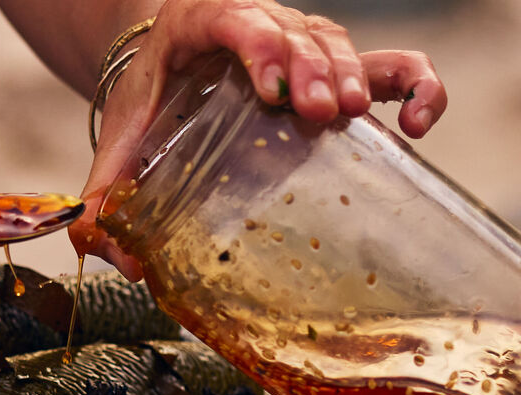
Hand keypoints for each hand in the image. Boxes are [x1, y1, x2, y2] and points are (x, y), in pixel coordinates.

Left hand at [71, 0, 447, 277]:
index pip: (236, 17)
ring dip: (352, 78)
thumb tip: (100, 246)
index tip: (270, 88)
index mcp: (199, 21)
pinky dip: (415, 85)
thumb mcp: (125, 130)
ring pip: (338, 43)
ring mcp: (302, 39)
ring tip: (351, 119)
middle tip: (318, 113)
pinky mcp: (335, 65)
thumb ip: (108, 184)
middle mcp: (259, 19)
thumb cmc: (151, 94)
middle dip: (311, 69)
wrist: (168, 61)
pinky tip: (419, 125)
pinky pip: (391, 63)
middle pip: (297, 31)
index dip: (258, 45)